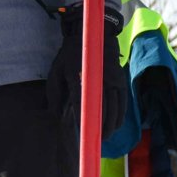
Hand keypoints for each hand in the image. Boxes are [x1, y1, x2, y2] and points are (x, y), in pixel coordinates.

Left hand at [46, 7, 127, 133]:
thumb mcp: (56, 70)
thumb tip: (53, 115)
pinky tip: (116, 126)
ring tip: (104, 138)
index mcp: (77, 77)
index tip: (79, 135)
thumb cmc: (70, 54)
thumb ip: (54, 93)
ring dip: (110, 126)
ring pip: (114, 108)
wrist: (94, 33)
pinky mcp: (120, 80)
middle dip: (98, 129)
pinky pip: (122, 102)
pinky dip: (120, 115)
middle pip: (100, 110)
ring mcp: (111, 80)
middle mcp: (97, 80)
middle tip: (93, 142)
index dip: (81, 121)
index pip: (80, 104)